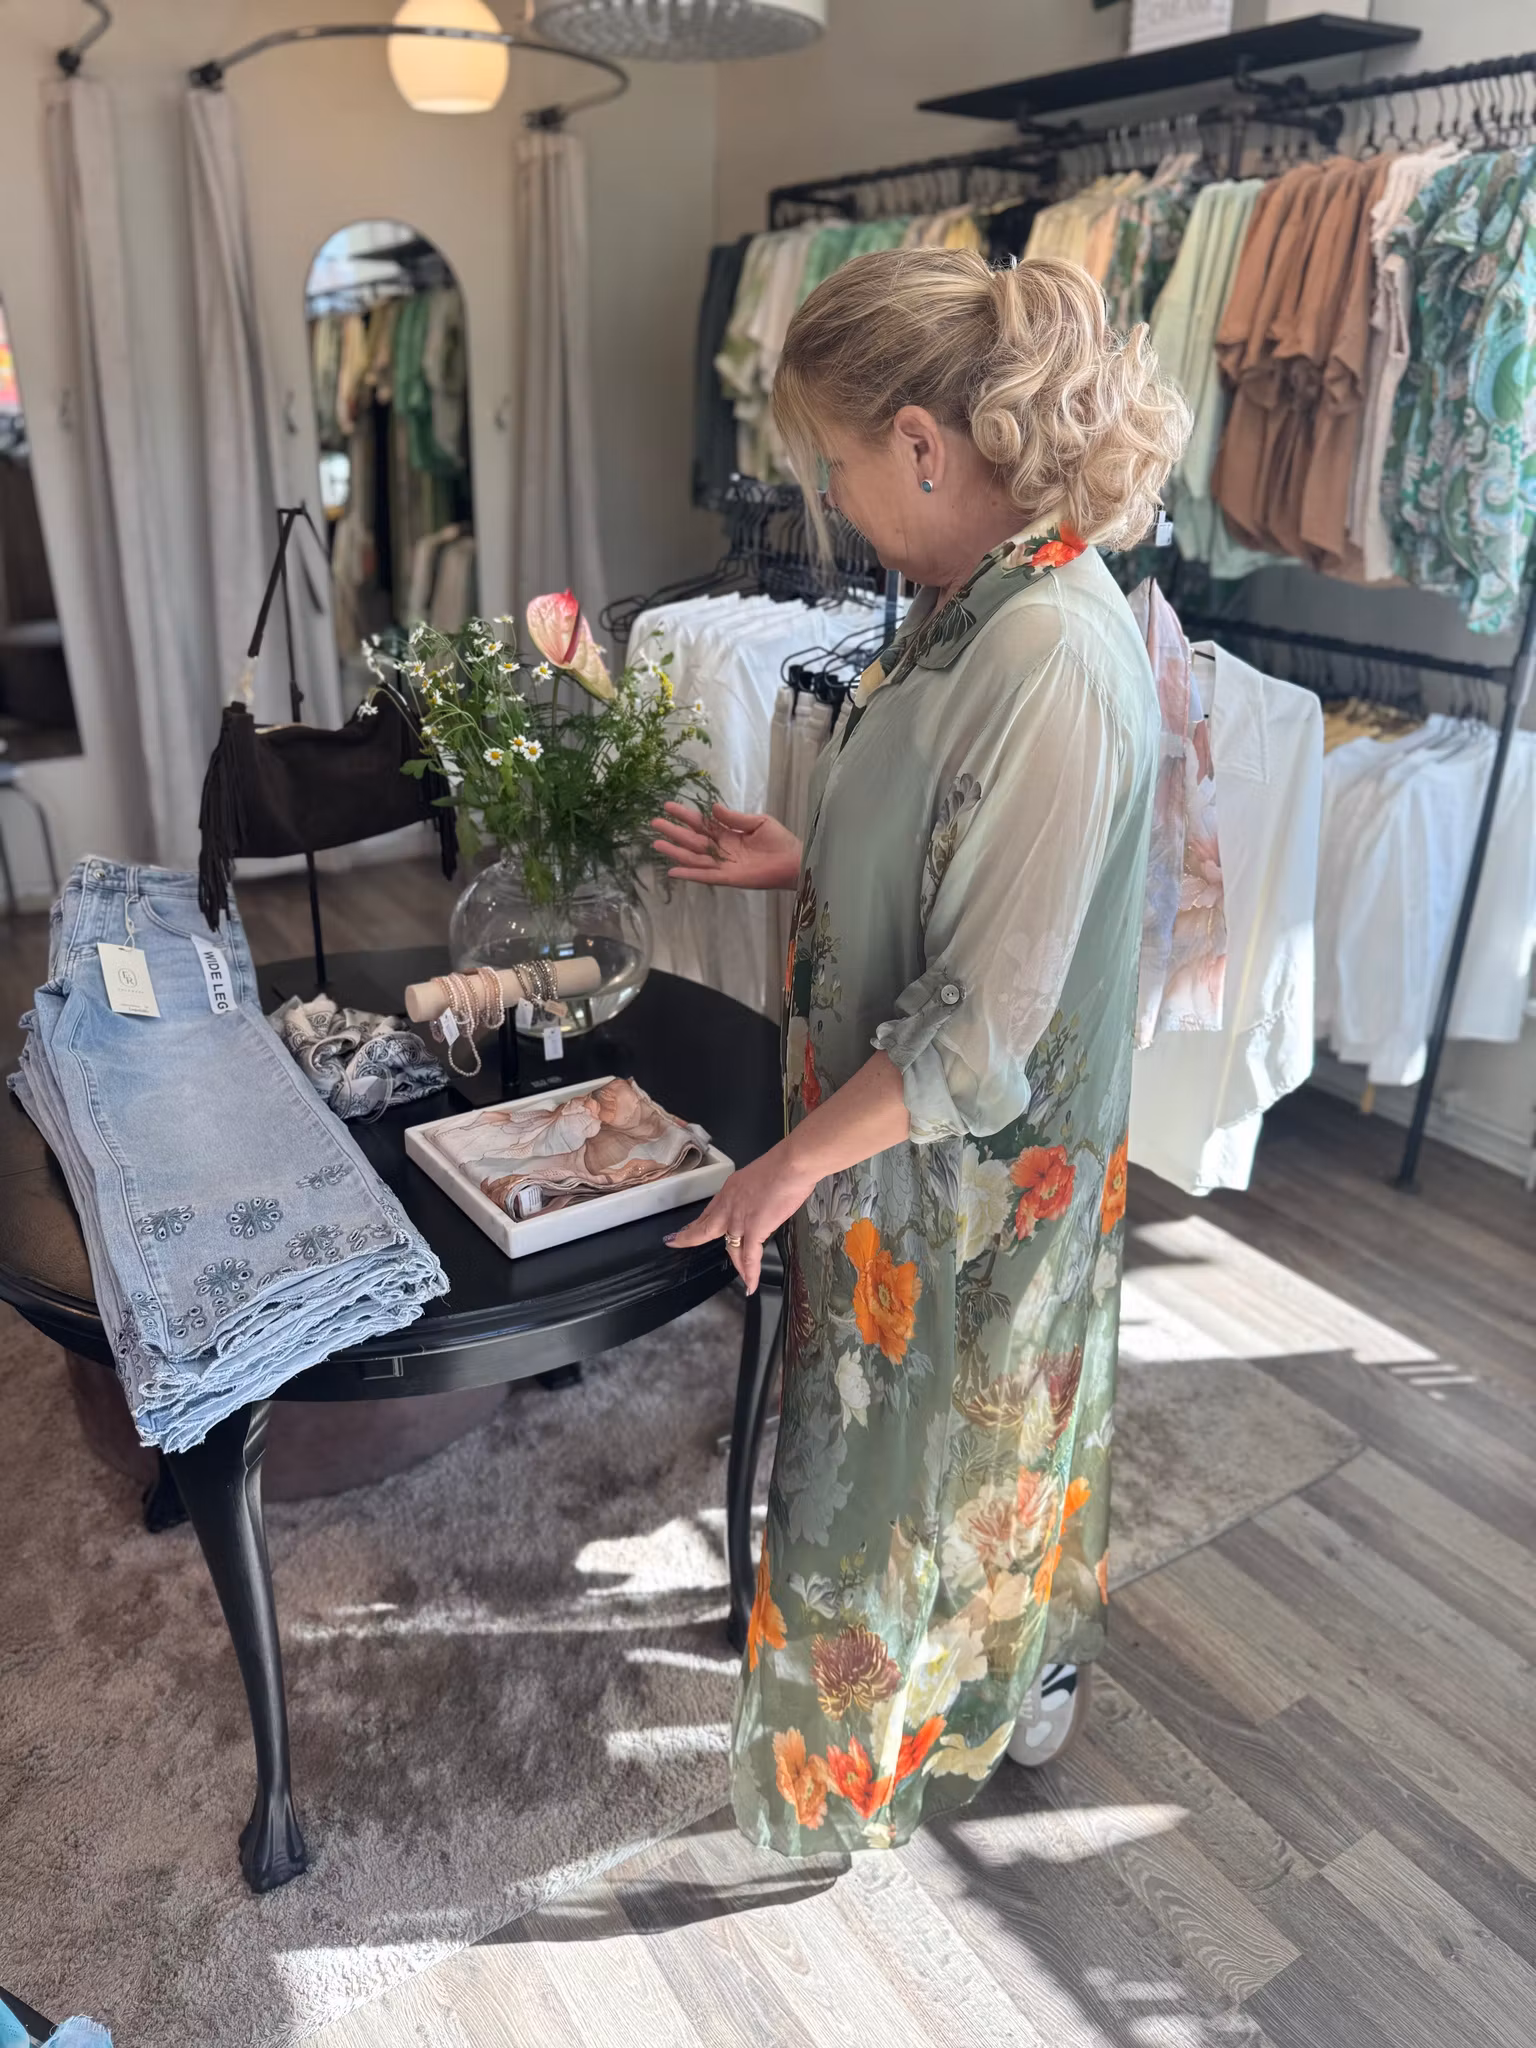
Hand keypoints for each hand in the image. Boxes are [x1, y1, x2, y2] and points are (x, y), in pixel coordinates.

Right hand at [650, 802, 801, 891]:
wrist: (794, 861)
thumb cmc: (779, 841)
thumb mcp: (757, 823)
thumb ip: (734, 818)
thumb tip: (713, 808)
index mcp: (728, 833)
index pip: (701, 823)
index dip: (685, 815)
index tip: (667, 806)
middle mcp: (722, 849)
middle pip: (692, 840)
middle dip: (674, 832)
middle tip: (654, 823)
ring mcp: (723, 864)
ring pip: (694, 857)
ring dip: (675, 852)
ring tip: (656, 844)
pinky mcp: (728, 878)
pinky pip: (705, 876)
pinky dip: (689, 874)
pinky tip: (673, 871)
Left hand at [666, 1141, 815, 1292]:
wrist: (791, 1165)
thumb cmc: (782, 1166)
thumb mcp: (756, 1177)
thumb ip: (753, 1193)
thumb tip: (760, 1201)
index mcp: (730, 1191)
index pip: (710, 1211)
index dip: (699, 1221)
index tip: (689, 1226)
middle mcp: (729, 1206)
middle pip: (705, 1228)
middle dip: (690, 1237)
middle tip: (676, 1243)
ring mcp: (739, 1220)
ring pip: (731, 1247)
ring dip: (737, 1264)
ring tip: (740, 1277)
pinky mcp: (754, 1230)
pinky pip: (750, 1257)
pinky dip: (751, 1273)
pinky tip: (750, 1285)